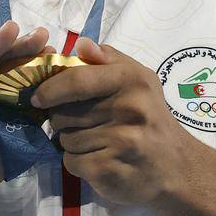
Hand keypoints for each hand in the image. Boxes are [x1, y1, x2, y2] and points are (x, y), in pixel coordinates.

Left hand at [30, 37, 197, 204]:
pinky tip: (98, 159)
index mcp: (132, 81)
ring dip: (71, 142)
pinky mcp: (110, 171)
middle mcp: (128, 110)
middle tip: (80, 122)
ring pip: (65, 140)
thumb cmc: (152, 117)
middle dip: (62, 119)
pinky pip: (72, 163)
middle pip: (63, 113)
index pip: (77, 80)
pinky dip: (78, 163)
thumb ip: (107, 59)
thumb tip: (79, 44)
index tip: (37, 98)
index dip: (50, 89)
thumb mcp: (139, 79)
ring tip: (96, 141)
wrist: (177, 167)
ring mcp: (120, 143)